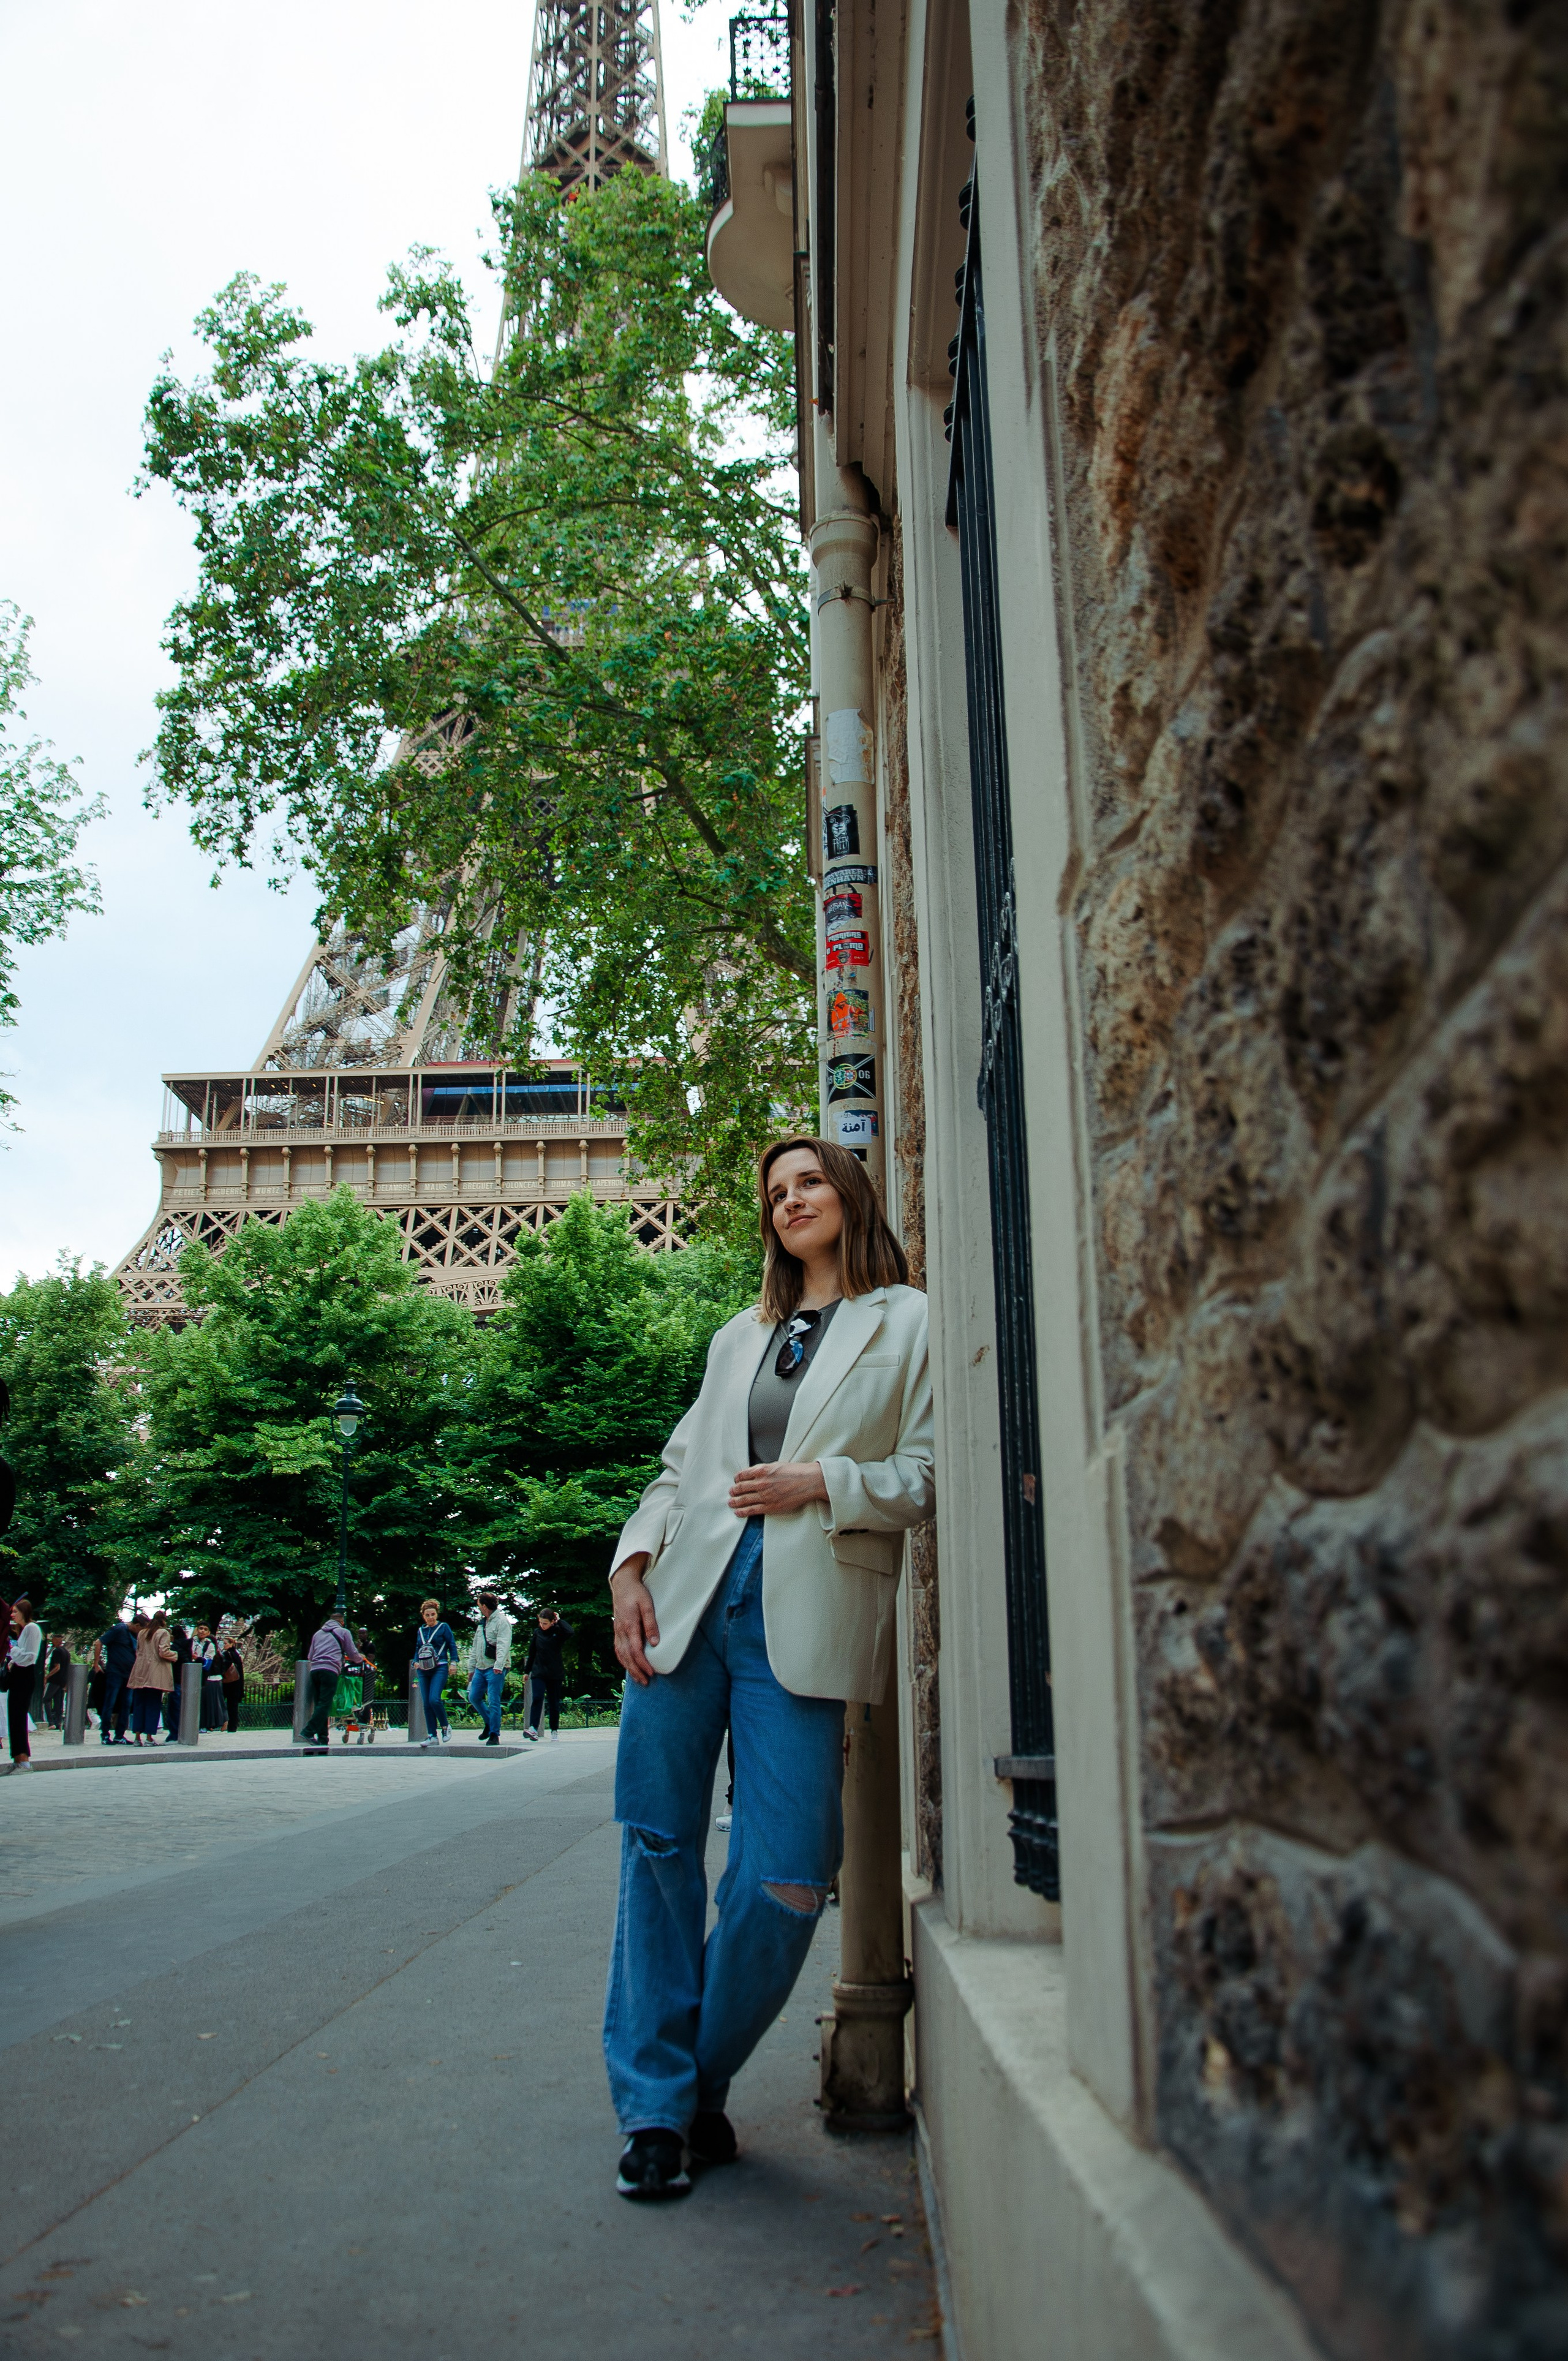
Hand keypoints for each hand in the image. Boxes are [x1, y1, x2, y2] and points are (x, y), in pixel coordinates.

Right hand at [611, 1554, 659, 1686]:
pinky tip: (628, 1665)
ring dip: (629, 1668)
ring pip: (621, 1654)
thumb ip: (651, 1624)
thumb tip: (655, 1643)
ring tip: (638, 1679)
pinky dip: (622, 1660)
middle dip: (636, 1671)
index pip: (635, 1650)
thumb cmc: (637, 1593)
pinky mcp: (616, 1630)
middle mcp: (621, 1631)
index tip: (651, 1672)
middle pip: (627, 1656)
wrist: (622, 1583)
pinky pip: (618, 1649)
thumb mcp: (647, 1605)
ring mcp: (617, 1631)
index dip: (643, 1663)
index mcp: (629, 1625)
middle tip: (646, 1682)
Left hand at [728, 1461, 828, 1517]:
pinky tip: (738, 1512)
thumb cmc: (796, 1473)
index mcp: (762, 1470)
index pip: (742, 1475)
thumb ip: (763, 1470)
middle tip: (731, 1492)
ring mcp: (765, 1495)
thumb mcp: (776, 1465)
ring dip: (735, 1502)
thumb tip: (754, 1474)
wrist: (808, 1482)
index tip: (736, 1480)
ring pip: (744, 1500)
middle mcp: (761, 1483)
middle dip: (734, 1491)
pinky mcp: (770, 1506)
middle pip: (741, 1488)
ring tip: (731, 1503)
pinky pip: (752, 1510)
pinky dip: (743, 1511)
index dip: (737, 1478)